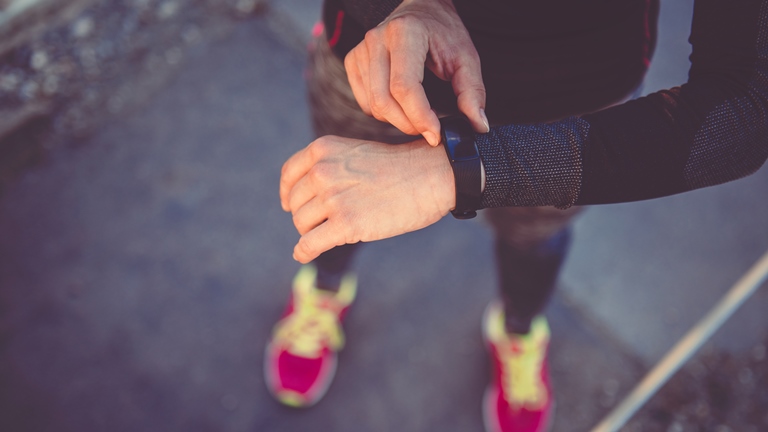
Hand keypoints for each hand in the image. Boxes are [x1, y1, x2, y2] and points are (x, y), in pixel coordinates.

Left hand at [280, 136, 454, 262]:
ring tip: (336, 230)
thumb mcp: (355, 154)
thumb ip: (328, 168)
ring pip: (302, 224)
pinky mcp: (346, 224)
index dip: (288, 194)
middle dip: (308, 215)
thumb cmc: (398, 168)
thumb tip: (300, 201)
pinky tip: (304, 254)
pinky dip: (304, 252)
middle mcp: (323, 171)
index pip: (290, 175)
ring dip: (314, 232)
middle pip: (296, 204)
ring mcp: (334, 198)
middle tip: (330, 220)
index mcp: (323, 150)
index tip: (291, 205)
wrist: (430, 176)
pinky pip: (309, 244)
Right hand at [344, 0, 488, 145]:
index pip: (405, 87)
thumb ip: (472, 91)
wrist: (421, 9)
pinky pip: (364, 102)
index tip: (436, 134)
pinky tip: (401, 106)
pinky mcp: (353, 61)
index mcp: (405, 33)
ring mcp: (361, 51)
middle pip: (384, 101)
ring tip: (418, 115)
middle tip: (430, 130)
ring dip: (397, 121)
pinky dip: (383, 113)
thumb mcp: (465, 58)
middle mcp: (376, 40)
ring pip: (373, 105)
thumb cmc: (443, 33)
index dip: (420, 116)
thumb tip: (479, 125)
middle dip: (408, 124)